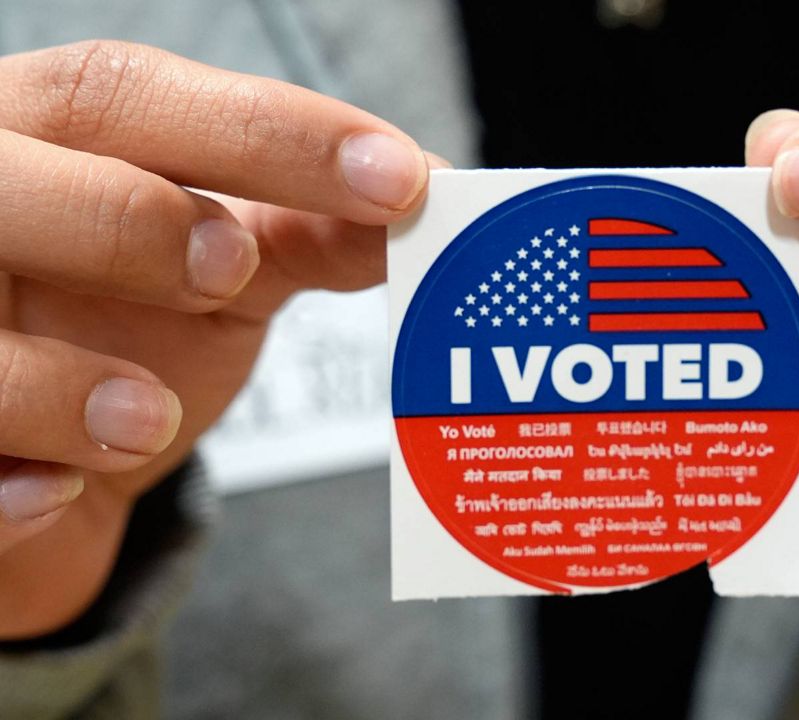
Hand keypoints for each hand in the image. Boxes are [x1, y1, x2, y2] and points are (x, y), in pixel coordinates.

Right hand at [0, 40, 440, 636]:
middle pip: (10, 183)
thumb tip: (432, 195)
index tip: (397, 177)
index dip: (264, 132)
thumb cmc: (129, 324)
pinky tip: (56, 496)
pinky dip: (1, 488)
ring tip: (152, 419)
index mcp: (44, 141)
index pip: (126, 98)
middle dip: (127, 222)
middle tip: (228, 268)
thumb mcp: (225, 266)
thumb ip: (308, 225)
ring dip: (60, 383)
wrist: (43, 456)